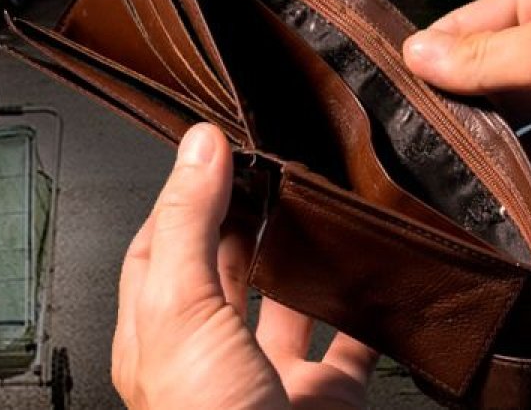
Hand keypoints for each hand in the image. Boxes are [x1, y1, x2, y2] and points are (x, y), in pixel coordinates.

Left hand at [113, 124, 376, 408]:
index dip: (185, 197)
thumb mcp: (182, 308)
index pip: (159, 246)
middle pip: (225, 270)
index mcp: (156, 333)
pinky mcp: (321, 401)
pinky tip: (374, 283)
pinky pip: (348, 349)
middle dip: (247, 221)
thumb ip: (190, 224)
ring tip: (321, 213)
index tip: (215, 153)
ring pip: (286, 305)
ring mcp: (266, 379)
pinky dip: (364, 315)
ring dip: (304, 264)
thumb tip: (197, 147)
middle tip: (274, 172)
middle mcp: (208, 356)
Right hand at [403, 0, 530, 238]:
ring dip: (508, 175)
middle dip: (469, 126)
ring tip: (470, 198)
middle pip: (502, 95)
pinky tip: (527, 228)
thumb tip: (419, 53)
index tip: (396, 92)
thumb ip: (483, 57)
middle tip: (426, 154)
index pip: (475, 31)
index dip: (435, 59)